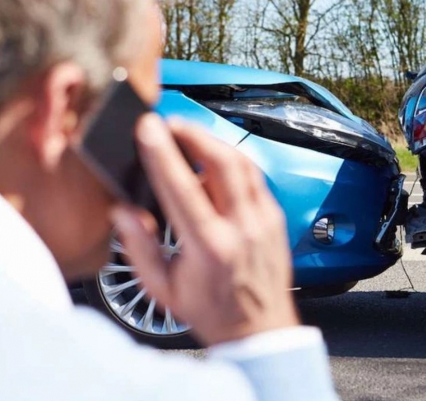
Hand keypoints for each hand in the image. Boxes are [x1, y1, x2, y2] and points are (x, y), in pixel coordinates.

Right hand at [111, 114, 298, 345]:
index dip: (162, 153)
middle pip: (222, 161)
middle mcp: (242, 228)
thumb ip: (139, 248)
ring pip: (243, 163)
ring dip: (214, 142)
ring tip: (189, 136)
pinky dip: (233, 161)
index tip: (147, 128)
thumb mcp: (164, 289)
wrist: (260, 329)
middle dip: (193, 133)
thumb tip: (123, 211)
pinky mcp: (276, 217)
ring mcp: (264, 220)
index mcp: (210, 247)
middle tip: (170, 124)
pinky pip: (255, 177)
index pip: (183, 187)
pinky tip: (215, 161)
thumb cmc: (213, 311)